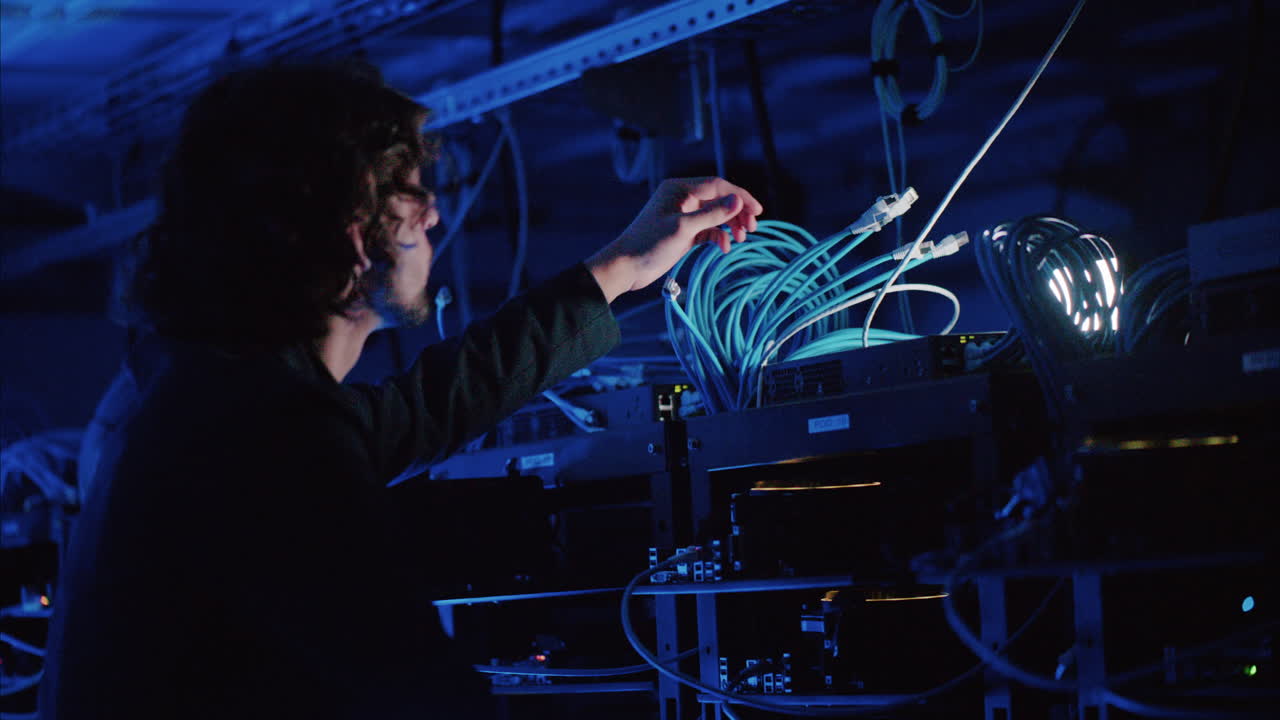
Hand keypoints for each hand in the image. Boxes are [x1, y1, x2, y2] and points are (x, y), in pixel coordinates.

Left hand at [586, 177, 763, 301]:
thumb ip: (712, 215)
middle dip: (737, 213)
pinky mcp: (684, 233)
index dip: (740, 196)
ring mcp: (683, 216)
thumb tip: (738, 201)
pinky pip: (708, 230)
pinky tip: (725, 248)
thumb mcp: (683, 228)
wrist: (626, 267)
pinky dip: (718, 237)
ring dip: (730, 225)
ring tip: (741, 239)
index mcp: (679, 189)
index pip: (717, 185)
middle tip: (752, 228)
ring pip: (715, 215)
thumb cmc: (649, 244)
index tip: (757, 211)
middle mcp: (682, 199)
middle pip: (719, 199)